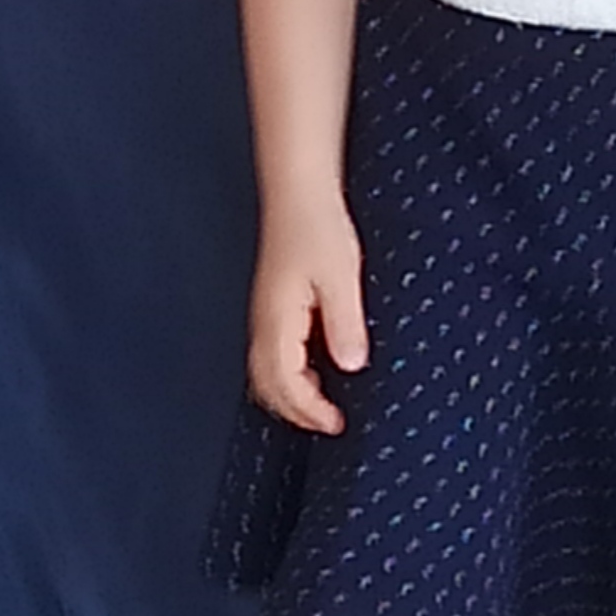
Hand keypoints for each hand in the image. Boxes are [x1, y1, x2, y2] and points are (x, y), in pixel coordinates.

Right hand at [248, 203, 368, 433]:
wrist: (299, 191)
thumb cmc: (319, 227)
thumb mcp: (341, 277)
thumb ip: (344, 325)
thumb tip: (351, 366)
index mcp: (277, 320)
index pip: (285, 384)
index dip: (309, 411)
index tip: (336, 424)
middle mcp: (263, 321)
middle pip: (267, 385)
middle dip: (295, 411)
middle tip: (329, 424)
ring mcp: (264, 312)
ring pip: (264, 371)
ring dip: (289, 395)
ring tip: (321, 404)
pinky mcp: (272, 303)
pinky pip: (270, 353)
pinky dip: (286, 374)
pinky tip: (312, 369)